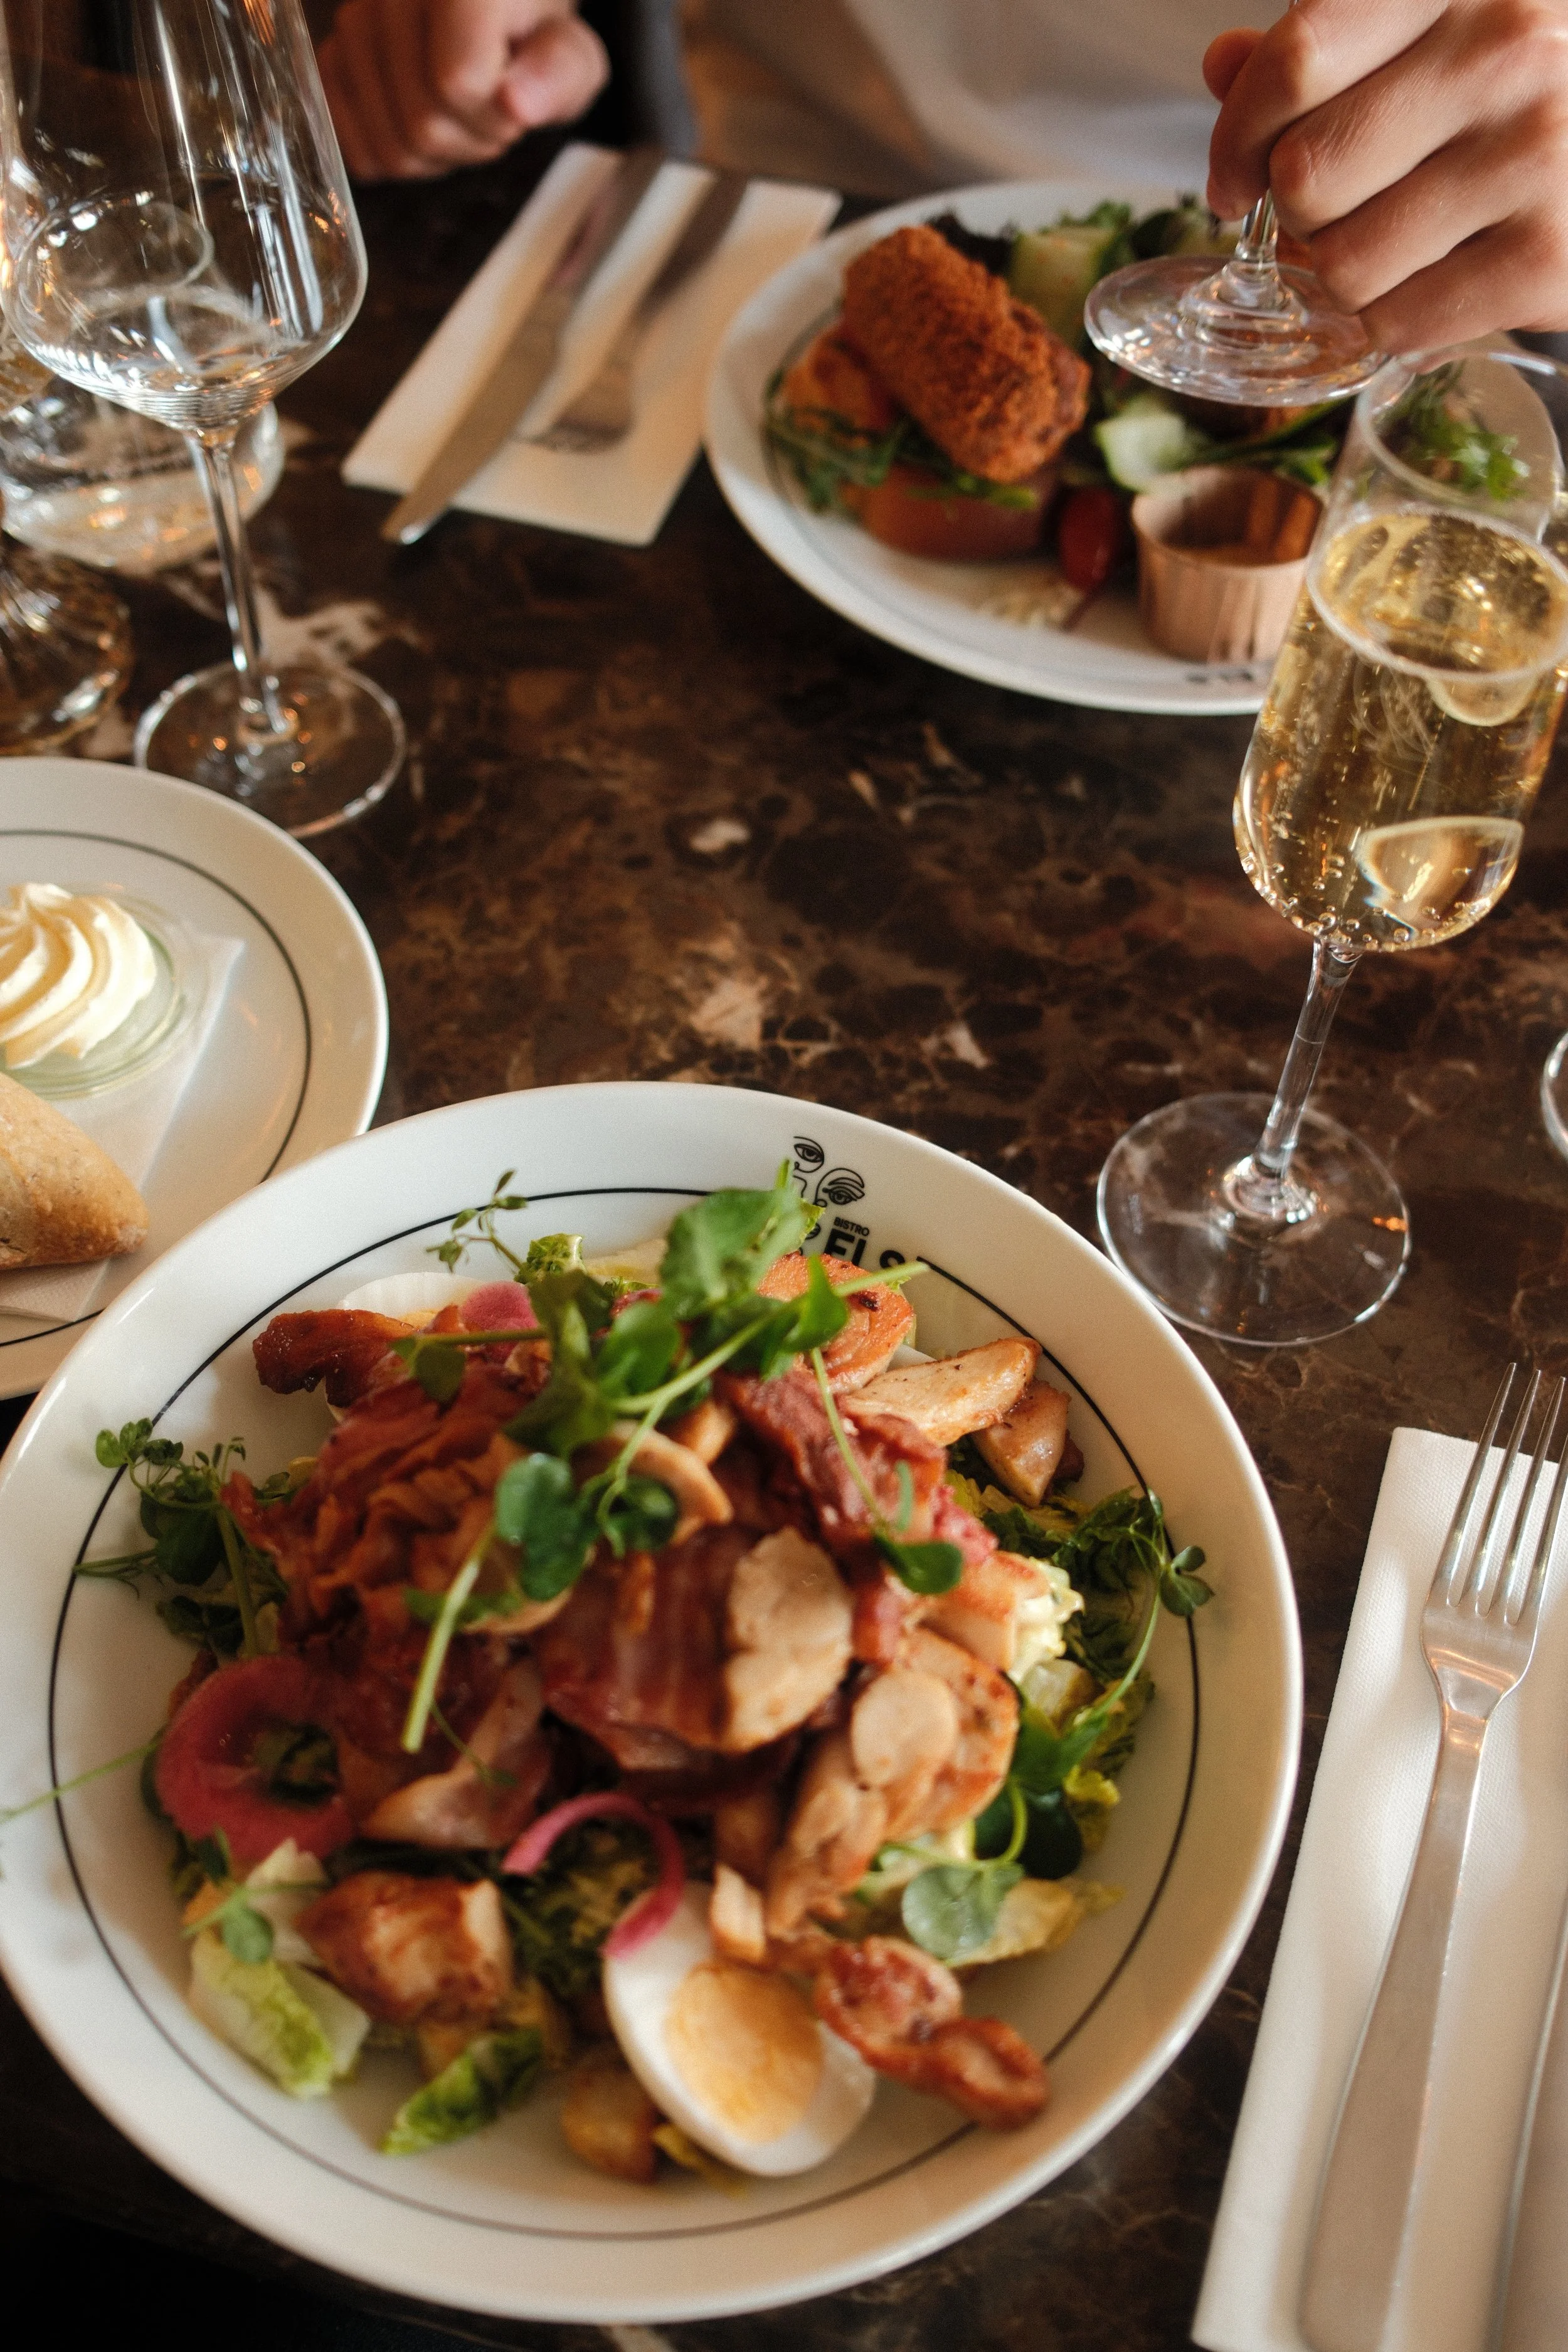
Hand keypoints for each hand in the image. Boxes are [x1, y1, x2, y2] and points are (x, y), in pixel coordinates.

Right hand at [318, 0, 608, 180]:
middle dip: (469, 141)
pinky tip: (418, 121)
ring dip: (433, 154)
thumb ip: (556, 73)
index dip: (495, 116)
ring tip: (456, 114)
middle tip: (488, 112)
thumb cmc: (531, 31)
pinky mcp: (332, 53)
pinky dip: (389, 153)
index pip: (458, 83)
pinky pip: (350, 140)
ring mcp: (353, 20)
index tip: (514, 100)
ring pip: (388, 144)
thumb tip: (516, 103)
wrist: (492, 8)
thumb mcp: (568, 50)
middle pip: (421, 123)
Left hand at [1204, 1, 1567, 346]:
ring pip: (1343, 263)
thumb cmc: (1515, 91)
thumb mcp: (1431, 35)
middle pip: (1305, 173)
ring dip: (1348, 274)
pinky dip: (1398, 320)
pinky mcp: (1546, 255)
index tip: (1235, 177)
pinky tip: (1440, 279)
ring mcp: (1534, 152)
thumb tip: (1224, 66)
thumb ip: (1326, 48)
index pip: (1297, 59)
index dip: (1238, 136)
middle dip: (1299, 213)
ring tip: (1401, 242)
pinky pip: (1399, 321)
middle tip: (1342, 209)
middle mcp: (1506, 50)